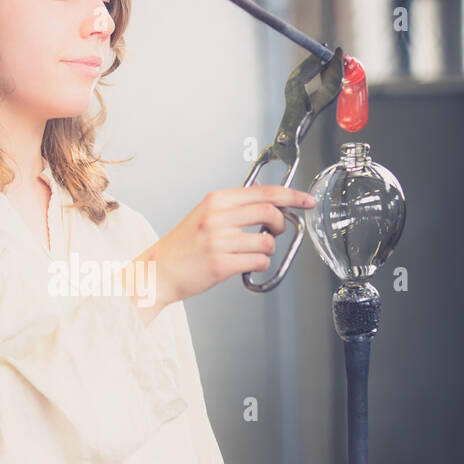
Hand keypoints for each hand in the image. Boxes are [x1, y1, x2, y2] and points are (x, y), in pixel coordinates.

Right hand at [143, 185, 317, 307]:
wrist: (157, 272)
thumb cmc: (183, 247)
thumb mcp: (205, 215)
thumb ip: (234, 208)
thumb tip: (269, 205)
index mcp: (216, 201)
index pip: (264, 192)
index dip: (292, 195)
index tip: (306, 200)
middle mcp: (217, 217)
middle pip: (270, 212)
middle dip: (282, 224)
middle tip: (276, 231)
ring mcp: (218, 241)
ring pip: (267, 242)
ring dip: (267, 249)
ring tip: (252, 252)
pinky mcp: (220, 264)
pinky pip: (258, 261)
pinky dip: (259, 264)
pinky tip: (246, 264)